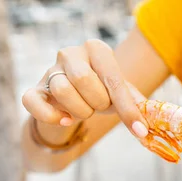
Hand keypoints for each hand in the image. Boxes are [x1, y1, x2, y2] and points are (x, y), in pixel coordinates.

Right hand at [22, 39, 148, 137]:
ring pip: (62, 90)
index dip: (128, 108)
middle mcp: (71, 54)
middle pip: (84, 80)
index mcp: (97, 49)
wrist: (76, 98)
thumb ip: (135, 103)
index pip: (113, 79)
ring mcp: (50, 69)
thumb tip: (149, 122)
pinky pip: (33, 101)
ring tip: (85, 110)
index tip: (140, 130)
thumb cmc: (102, 92)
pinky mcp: (34, 88)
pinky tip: (65, 120)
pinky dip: (51, 116)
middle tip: (99, 106)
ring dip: (79, 110)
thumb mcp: (121, 93)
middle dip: (97, 103)